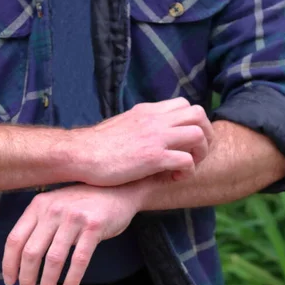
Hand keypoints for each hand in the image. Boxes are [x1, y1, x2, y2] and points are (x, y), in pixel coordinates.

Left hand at [1, 183, 140, 284]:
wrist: (118, 190)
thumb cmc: (83, 204)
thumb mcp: (55, 205)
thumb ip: (39, 225)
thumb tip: (20, 260)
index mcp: (38, 206)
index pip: (15, 239)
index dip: (9, 264)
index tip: (9, 281)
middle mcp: (53, 210)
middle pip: (31, 251)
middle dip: (26, 278)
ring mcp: (73, 218)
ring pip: (54, 258)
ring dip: (47, 282)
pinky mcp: (94, 227)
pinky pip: (79, 259)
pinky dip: (72, 279)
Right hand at [70, 98, 212, 185]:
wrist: (79, 154)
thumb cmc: (95, 146)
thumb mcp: (121, 125)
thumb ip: (138, 126)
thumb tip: (146, 134)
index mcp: (147, 111)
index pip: (184, 105)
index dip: (193, 123)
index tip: (185, 142)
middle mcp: (154, 120)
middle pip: (198, 115)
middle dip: (205, 135)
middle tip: (195, 154)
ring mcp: (155, 137)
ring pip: (198, 135)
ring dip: (200, 153)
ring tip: (187, 166)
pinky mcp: (153, 157)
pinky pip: (186, 160)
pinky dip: (188, 171)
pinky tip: (174, 178)